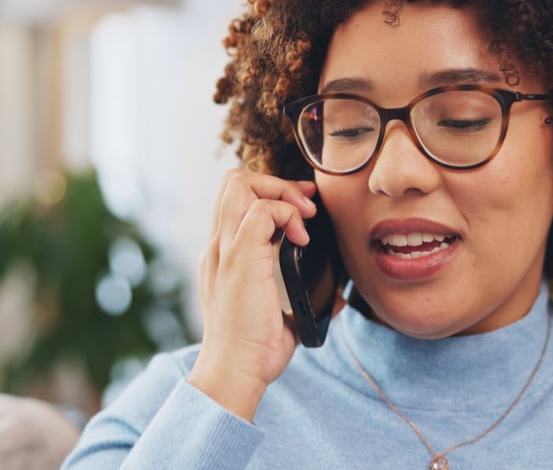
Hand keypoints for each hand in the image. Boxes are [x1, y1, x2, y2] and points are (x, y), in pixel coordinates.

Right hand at [188, 169, 316, 420]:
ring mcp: (225, 250)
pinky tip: (302, 237)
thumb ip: (299, 299)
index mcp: (224, 255)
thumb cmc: (253, 349)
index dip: (271, 192)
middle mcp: (219, 246)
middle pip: (232, 181)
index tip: (303, 208)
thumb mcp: (279, 314)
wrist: (235, 371)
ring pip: (239, 184)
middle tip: (306, 206)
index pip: (236, 199)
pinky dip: (287, 213)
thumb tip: (334, 297)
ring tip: (304, 216)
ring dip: (280, 191)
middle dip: (276, 183)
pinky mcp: (239, 258)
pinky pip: (260, 210)